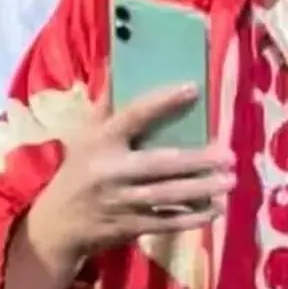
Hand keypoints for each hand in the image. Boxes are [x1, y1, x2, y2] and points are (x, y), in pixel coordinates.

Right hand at [29, 84, 233, 261]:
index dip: (163, 102)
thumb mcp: (84, 135)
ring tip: (229, 180)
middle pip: (160, 164)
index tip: (193, 88)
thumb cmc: (77, 170)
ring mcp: (121, 202)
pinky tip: (216, 208)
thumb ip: (106, 104)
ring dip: (201, 189)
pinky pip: (166, 221)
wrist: (58, 225)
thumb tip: (116, 62)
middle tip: (229, 154)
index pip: (134, 116)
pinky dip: (193, 217)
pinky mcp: (130, 226)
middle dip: (197, 160)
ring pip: (168, 195)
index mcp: (100, 142)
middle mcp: (111, 171)